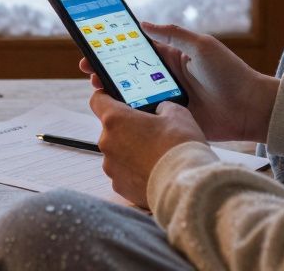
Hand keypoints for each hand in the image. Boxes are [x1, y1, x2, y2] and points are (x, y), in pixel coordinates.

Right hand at [78, 22, 278, 141]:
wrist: (250, 108)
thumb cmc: (229, 73)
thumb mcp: (201, 45)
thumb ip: (173, 34)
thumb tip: (143, 23)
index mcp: (169, 57)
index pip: (134, 49)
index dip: (113, 47)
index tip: (93, 44)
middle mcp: (163, 78)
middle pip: (126, 72)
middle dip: (105, 69)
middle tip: (88, 67)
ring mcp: (164, 100)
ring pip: (131, 95)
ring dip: (113, 91)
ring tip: (97, 86)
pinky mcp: (169, 120)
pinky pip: (144, 117)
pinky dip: (129, 114)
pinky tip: (115, 111)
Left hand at [90, 90, 206, 207]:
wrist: (185, 186)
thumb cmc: (179, 146)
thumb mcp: (177, 113)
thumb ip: (162, 107)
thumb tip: (160, 110)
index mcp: (116, 119)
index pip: (98, 100)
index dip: (107, 98)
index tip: (116, 100)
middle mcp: (107, 142)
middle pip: (111, 129)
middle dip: (128, 129)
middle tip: (150, 132)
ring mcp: (111, 167)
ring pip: (117, 153)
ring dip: (131, 151)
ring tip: (155, 155)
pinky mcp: (119, 186)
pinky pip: (123, 173)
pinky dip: (135, 171)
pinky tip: (153, 171)